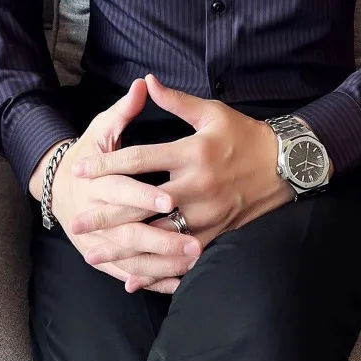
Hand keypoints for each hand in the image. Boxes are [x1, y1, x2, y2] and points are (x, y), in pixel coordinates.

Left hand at [70, 74, 298, 289]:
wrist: (285, 166)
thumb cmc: (245, 135)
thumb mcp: (213, 112)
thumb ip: (176, 101)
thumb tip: (147, 81)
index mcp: (192, 153)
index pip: (140, 159)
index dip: (107, 165)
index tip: (80, 172)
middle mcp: (196, 186)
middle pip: (142, 203)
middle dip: (107, 214)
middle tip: (76, 223)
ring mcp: (207, 213)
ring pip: (158, 236)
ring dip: (125, 246)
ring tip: (94, 253)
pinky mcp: (216, 233)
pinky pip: (182, 256)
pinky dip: (157, 270)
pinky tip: (134, 278)